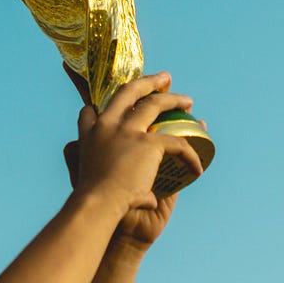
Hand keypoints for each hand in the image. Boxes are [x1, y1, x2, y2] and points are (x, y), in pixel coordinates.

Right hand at [62, 65, 201, 246]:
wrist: (97, 206)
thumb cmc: (93, 203)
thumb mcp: (87, 184)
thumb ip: (116, 190)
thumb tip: (148, 197)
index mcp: (88, 136)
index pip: (89, 113)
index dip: (97, 109)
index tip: (103, 107)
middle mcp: (106, 126)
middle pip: (128, 93)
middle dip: (148, 82)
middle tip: (164, 78)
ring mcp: (127, 131)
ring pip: (155, 104)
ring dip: (174, 100)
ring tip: (187, 101)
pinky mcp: (147, 143)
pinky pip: (177, 143)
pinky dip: (190, 155)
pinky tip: (197, 167)